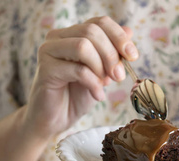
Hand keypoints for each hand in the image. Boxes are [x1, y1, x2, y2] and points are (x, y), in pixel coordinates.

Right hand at [22, 16, 138, 139]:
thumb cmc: (76, 96)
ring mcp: (49, 51)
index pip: (98, 22)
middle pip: (91, 32)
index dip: (119, 36)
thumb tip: (129, 31)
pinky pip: (78, 70)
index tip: (132, 56)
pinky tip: (97, 95)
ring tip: (104, 85)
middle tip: (119, 76)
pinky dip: (93, 83)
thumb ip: (112, 53)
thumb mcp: (101, 73)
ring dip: (100, 67)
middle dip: (111, 55)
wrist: (55, 120)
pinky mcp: (45, 69)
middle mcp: (58, 38)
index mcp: (72, 34)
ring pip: (83, 46)